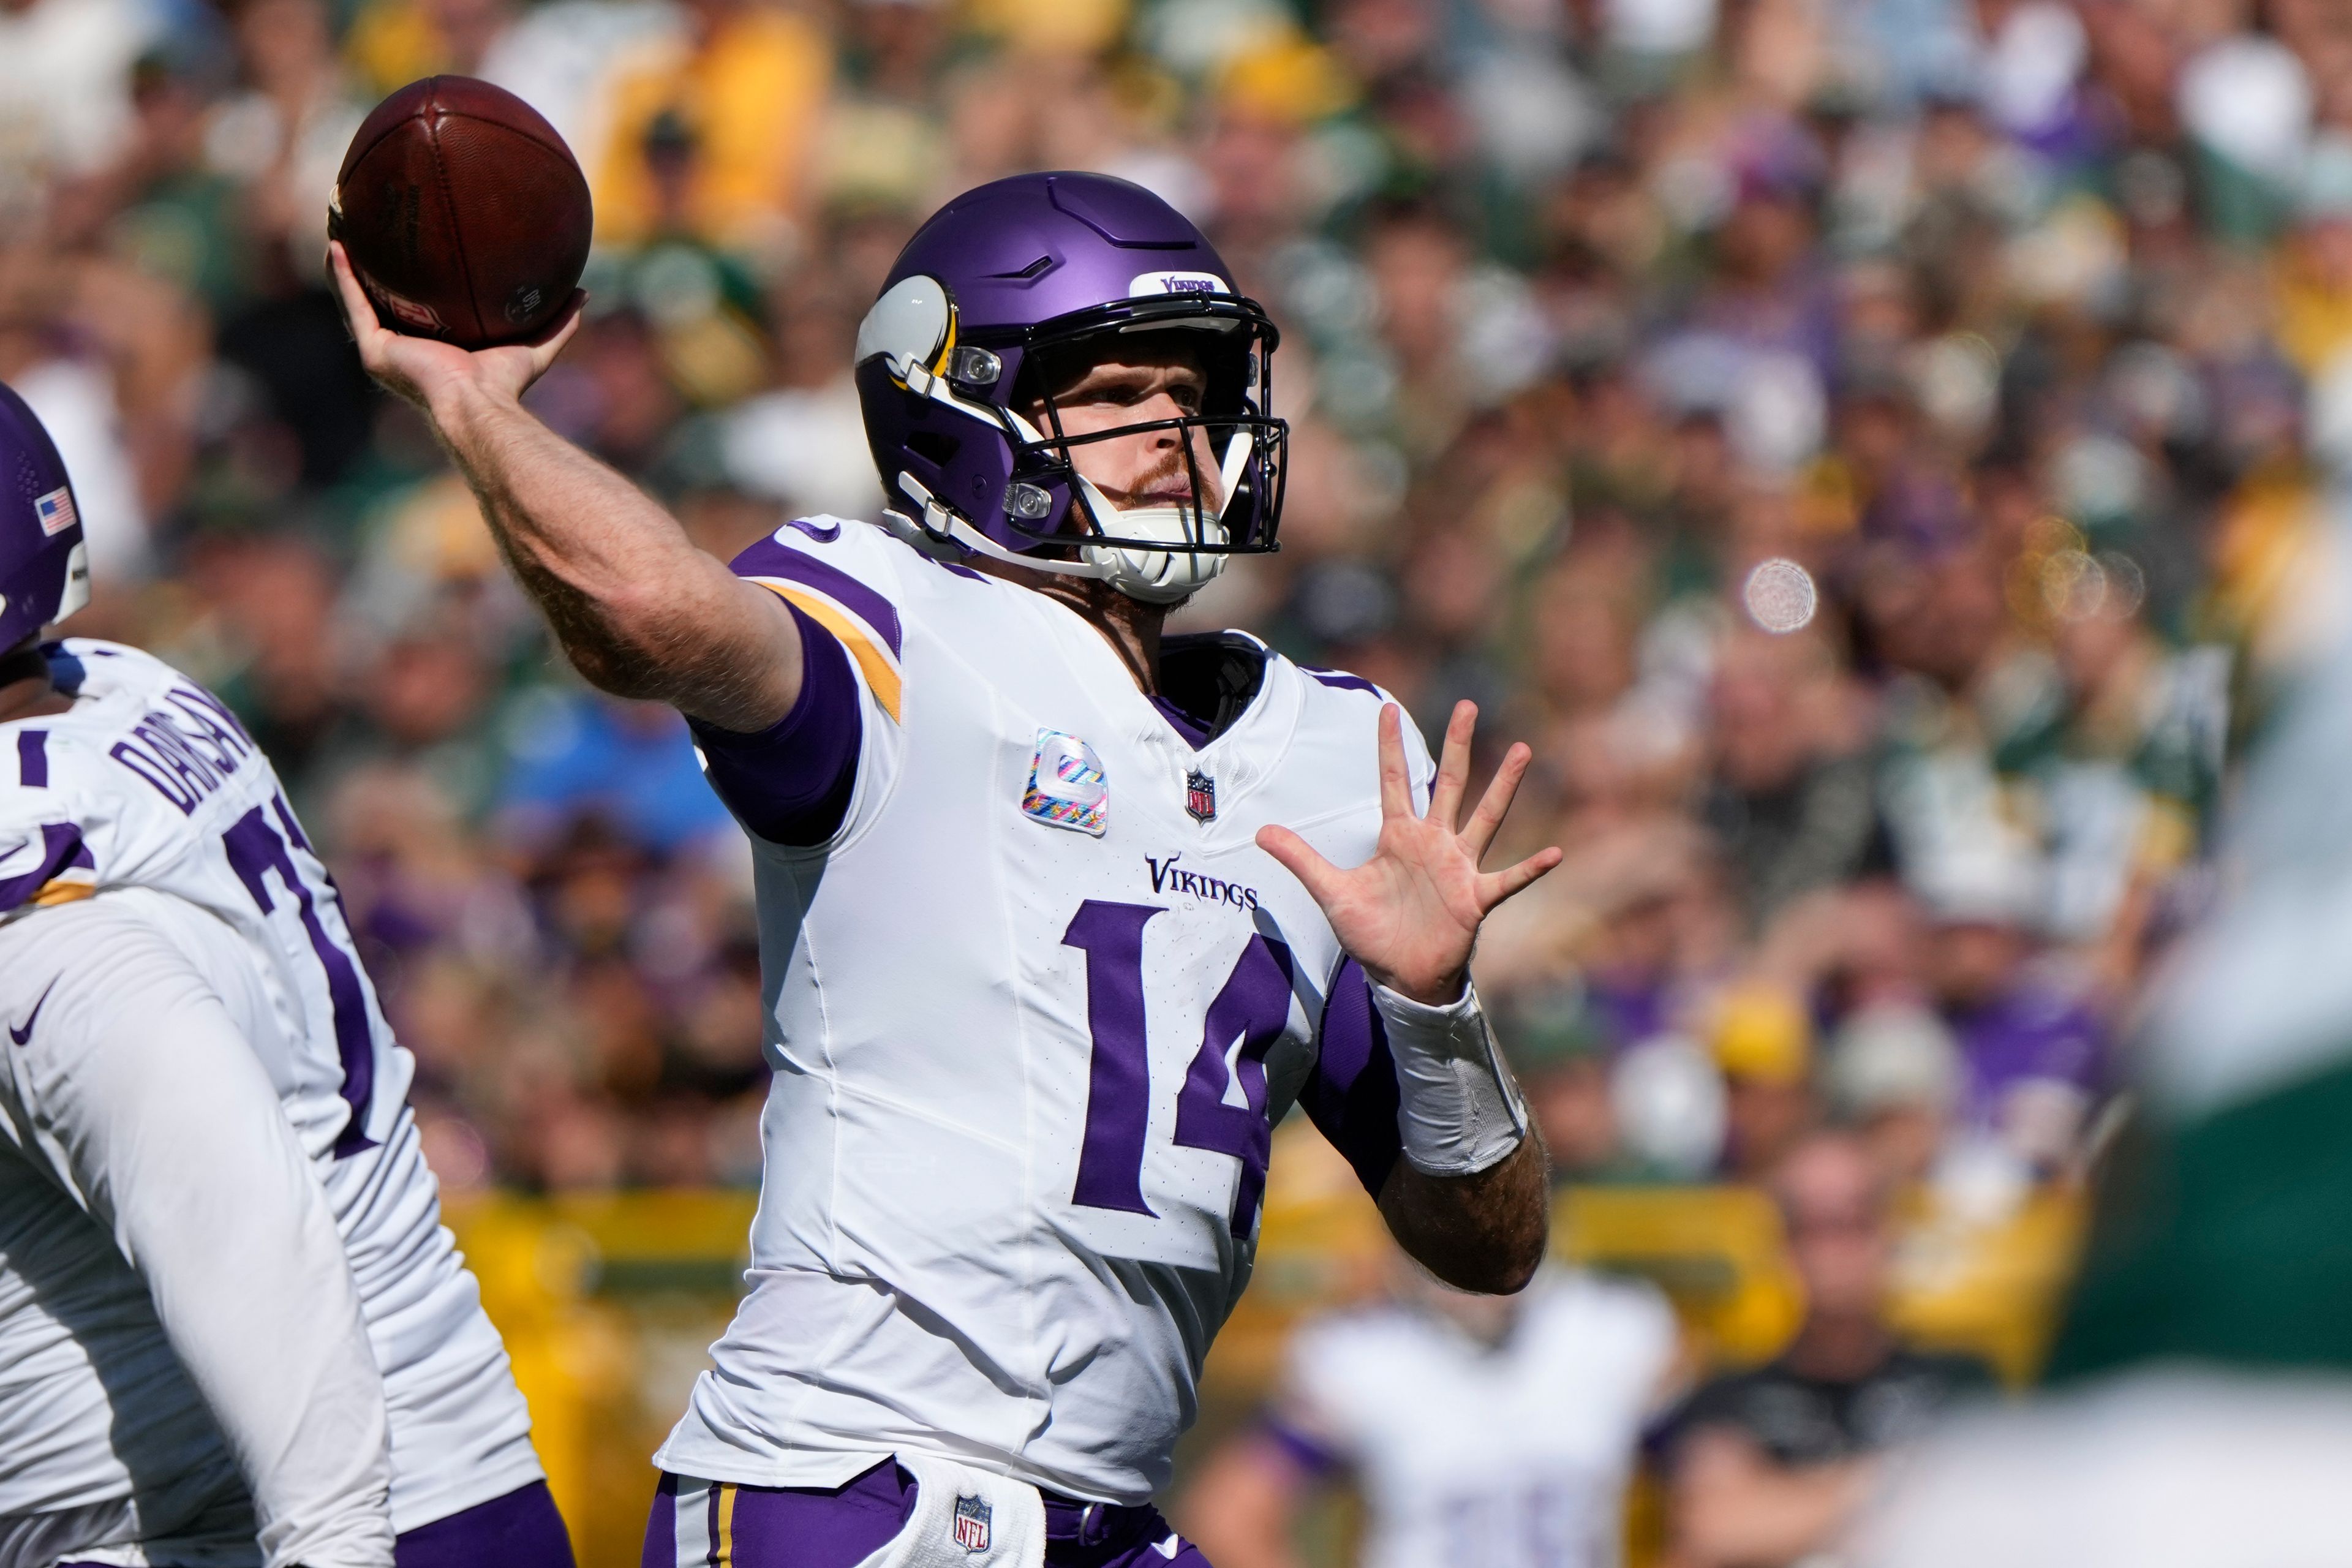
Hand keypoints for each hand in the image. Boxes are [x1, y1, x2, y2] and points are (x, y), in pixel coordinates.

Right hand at [326, 241, 582, 416]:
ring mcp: (384, 352)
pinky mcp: (373, 351)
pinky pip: (351, 305)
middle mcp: (403, 351)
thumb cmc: (505, 384)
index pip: (417, 312)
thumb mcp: (536, 346)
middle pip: (381, 303)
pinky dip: (341, 276)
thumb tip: (583, 290)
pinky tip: (336, 245)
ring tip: (340, 230)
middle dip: (373, 271)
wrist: (479, 405)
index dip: (411, 285)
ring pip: (356, 301)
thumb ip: (558, 322)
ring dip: (345, 268)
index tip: (412, 252)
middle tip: (369, 232)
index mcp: (433, 349)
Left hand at [1258, 701, 1561, 1005]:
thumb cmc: (1371, 932)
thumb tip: (1259, 832)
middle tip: (1468, 704)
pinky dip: (1530, 869)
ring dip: (1503, 786)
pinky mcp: (1475, 898)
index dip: (1389, 747)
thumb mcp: (1331, 892)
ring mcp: (1459, 867)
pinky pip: (1507, 879)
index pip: (1394, 781)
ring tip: (1522, 749)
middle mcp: (1433, 843)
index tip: (1386, 708)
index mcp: (1399, 836)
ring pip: (1484, 817)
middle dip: (1457, 745)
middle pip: (1448, 783)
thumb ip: (1301, 859)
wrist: (1399, 975)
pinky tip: (1555, 853)